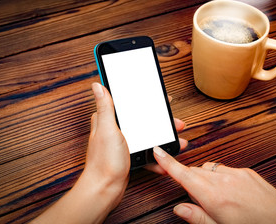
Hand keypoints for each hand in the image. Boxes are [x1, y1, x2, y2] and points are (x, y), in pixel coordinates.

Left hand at [82, 83, 187, 206]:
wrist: (105, 189)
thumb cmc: (104, 161)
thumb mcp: (108, 129)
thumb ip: (106, 107)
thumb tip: (97, 86)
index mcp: (109, 120)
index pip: (130, 104)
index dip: (147, 100)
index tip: (162, 99)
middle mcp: (116, 130)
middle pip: (144, 120)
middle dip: (162, 122)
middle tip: (175, 123)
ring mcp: (124, 143)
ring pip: (148, 136)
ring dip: (163, 139)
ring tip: (177, 142)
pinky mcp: (129, 156)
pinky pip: (146, 152)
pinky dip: (156, 156)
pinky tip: (164, 161)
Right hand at [153, 146, 275, 223]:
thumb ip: (197, 217)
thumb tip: (179, 208)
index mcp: (213, 196)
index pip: (184, 175)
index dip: (168, 163)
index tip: (158, 152)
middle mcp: (222, 179)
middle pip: (195, 171)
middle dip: (191, 181)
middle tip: (201, 200)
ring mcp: (236, 173)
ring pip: (209, 169)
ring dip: (206, 179)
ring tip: (217, 197)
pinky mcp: (246, 171)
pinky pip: (225, 169)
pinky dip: (221, 177)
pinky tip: (231, 192)